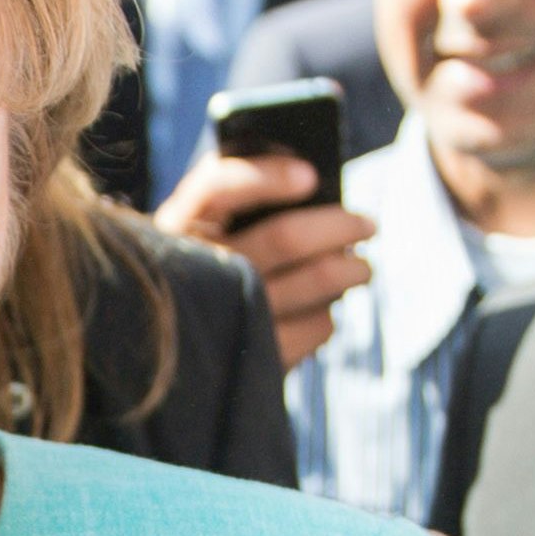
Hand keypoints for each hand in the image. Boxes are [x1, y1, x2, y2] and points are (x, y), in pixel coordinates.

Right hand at [154, 151, 375, 367]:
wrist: (165, 344)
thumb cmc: (203, 266)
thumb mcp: (203, 230)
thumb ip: (242, 202)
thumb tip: (312, 186)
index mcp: (180, 224)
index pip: (217, 187)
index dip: (266, 178)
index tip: (310, 176)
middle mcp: (196, 269)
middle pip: (285, 238)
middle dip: (341, 225)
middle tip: (369, 224)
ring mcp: (224, 318)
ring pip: (313, 281)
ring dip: (351, 271)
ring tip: (362, 269)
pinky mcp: (250, 359)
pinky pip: (314, 327)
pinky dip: (327, 316)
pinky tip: (324, 309)